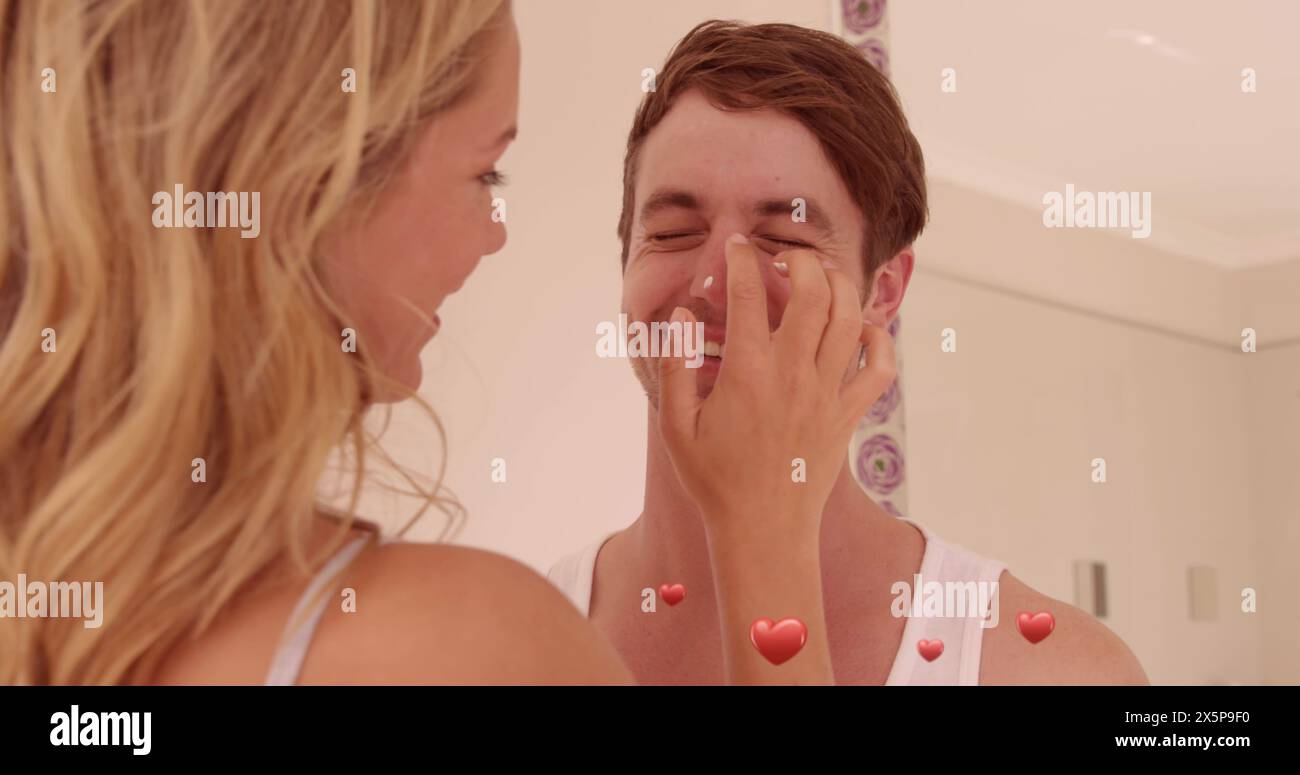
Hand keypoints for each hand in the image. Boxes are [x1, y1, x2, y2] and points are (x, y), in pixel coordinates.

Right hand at [657, 233, 896, 544]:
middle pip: (813, 292)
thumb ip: (675, 366)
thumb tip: (681, 317)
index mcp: (747, 373)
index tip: (738, 248)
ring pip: (848, 319)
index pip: (747, 294)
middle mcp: (793, 374)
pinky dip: (878, 339)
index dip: (742, 260)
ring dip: (839, 285)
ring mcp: (827, 394)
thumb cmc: (714, 480)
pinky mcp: (848, 415)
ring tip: (821, 276)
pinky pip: (879, 368)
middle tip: (785, 258)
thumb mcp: (675, 426)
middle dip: (801, 260)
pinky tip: (860, 327)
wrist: (763, 531)